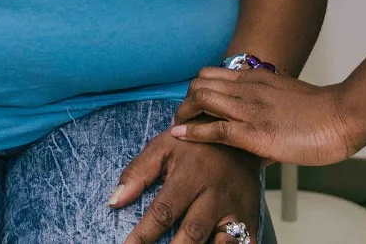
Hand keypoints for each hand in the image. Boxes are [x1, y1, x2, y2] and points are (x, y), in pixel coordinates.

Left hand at [114, 125, 261, 243]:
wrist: (236, 133)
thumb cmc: (192, 145)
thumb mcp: (162, 147)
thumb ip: (138, 173)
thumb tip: (114, 201)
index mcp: (191, 176)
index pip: (163, 211)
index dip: (143, 235)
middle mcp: (215, 194)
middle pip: (193, 233)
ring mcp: (236, 208)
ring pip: (222, 243)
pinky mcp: (251, 218)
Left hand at [171, 70, 361, 166]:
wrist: (341, 115)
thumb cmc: (321, 112)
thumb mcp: (288, 99)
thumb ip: (269, 107)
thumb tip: (258, 131)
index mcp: (256, 79)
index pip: (212, 74)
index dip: (196, 89)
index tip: (193, 106)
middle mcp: (248, 88)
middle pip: (199, 82)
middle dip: (185, 100)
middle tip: (183, 118)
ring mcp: (249, 109)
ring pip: (201, 98)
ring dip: (184, 113)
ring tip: (179, 127)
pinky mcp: (253, 132)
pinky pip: (215, 128)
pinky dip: (192, 132)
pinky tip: (181, 136)